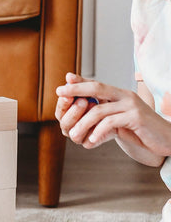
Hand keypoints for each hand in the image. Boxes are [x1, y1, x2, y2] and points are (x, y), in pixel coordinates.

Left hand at [55, 72, 170, 164]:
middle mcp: (126, 96)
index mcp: (120, 95)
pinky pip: (110, 123)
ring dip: (83, 123)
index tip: (65, 80)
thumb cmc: (140, 131)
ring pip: (99, 109)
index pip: (97, 84)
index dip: (81, 81)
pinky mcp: (136, 118)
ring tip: (73, 134)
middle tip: (60, 93)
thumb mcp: (119, 120)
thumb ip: (104, 116)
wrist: (166, 139)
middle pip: (97, 88)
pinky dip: (98, 132)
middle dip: (76, 90)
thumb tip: (80, 119)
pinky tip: (91, 140)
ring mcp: (131, 105)